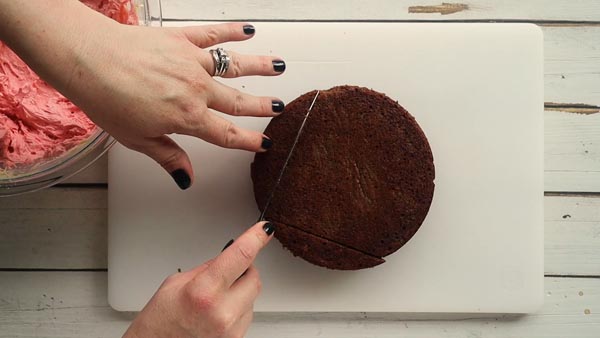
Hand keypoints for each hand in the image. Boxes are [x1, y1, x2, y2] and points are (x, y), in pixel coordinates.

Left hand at [0, 1, 284, 188]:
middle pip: (238, 101)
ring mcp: (192, 62)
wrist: (89, 59)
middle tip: (280, 107)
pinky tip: (249, 31)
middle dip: (262, 106)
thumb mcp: (138, 139)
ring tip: (280, 67)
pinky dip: (232, 32)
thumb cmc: (108, 98)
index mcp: (188, 117)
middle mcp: (197, 89)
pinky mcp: (181, 39)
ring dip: (260, 67)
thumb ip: (169, 157)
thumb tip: (186, 179)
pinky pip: (213, 35)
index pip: (226, 134)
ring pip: (234, 66)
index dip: (248, 141)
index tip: (263, 143)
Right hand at [123, 221, 274, 337]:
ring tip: (213, 301)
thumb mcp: (176, 284)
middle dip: (244, 270)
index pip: (240, 256)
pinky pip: (248, 314)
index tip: (264, 228)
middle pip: (254, 277)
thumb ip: (208, 268)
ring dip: (240, 291)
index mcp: (203, 292)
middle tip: (226, 272)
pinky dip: (237, 308)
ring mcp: (231, 330)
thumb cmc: (159, 323)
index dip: (256, 238)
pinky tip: (217, 313)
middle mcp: (222, 313)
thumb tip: (231, 256)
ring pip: (252, 296)